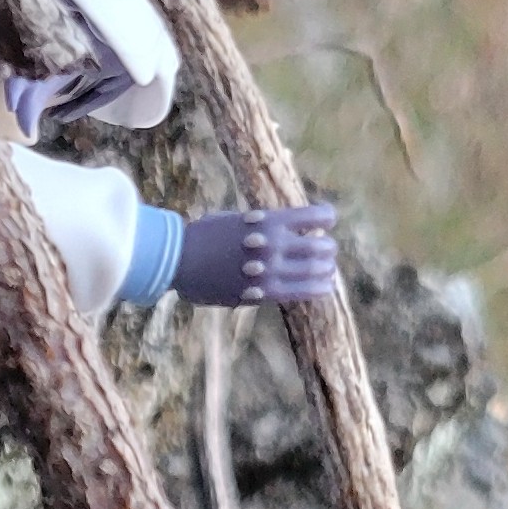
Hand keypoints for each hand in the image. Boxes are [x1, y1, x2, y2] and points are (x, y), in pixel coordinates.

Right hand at [173, 202, 338, 308]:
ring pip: (317, 269)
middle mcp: (274, 243)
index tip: (327, 222)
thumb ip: (262, 224)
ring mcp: (270, 269)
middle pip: (322, 245)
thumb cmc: (204, 236)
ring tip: (326, 270)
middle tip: (327, 250)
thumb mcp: (237, 219)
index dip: (327, 218)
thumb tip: (280, 227)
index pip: (316, 216)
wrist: (180, 260)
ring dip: (326, 268)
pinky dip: (320, 289)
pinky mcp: (264, 292)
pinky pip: (304, 292)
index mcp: (269, 220)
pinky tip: (325, 287)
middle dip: (328, 247)